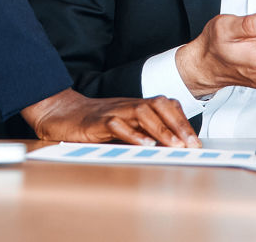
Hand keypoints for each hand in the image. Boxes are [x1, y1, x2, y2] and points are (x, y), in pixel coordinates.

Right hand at [21, 88, 201, 147]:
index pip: (166, 107)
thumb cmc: (92, 123)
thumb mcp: (122, 128)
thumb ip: (142, 134)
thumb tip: (169, 148)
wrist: (60, 113)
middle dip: (178, 124)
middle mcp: (127, 105)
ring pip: (142, 112)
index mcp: (135, 106)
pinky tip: (143, 146)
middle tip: (191, 144)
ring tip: (174, 145)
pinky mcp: (97, 122)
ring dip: (161, 130)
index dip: (183, 121)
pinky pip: (117, 124)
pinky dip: (132, 134)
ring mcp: (113, 111)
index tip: (195, 141)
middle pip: (159, 106)